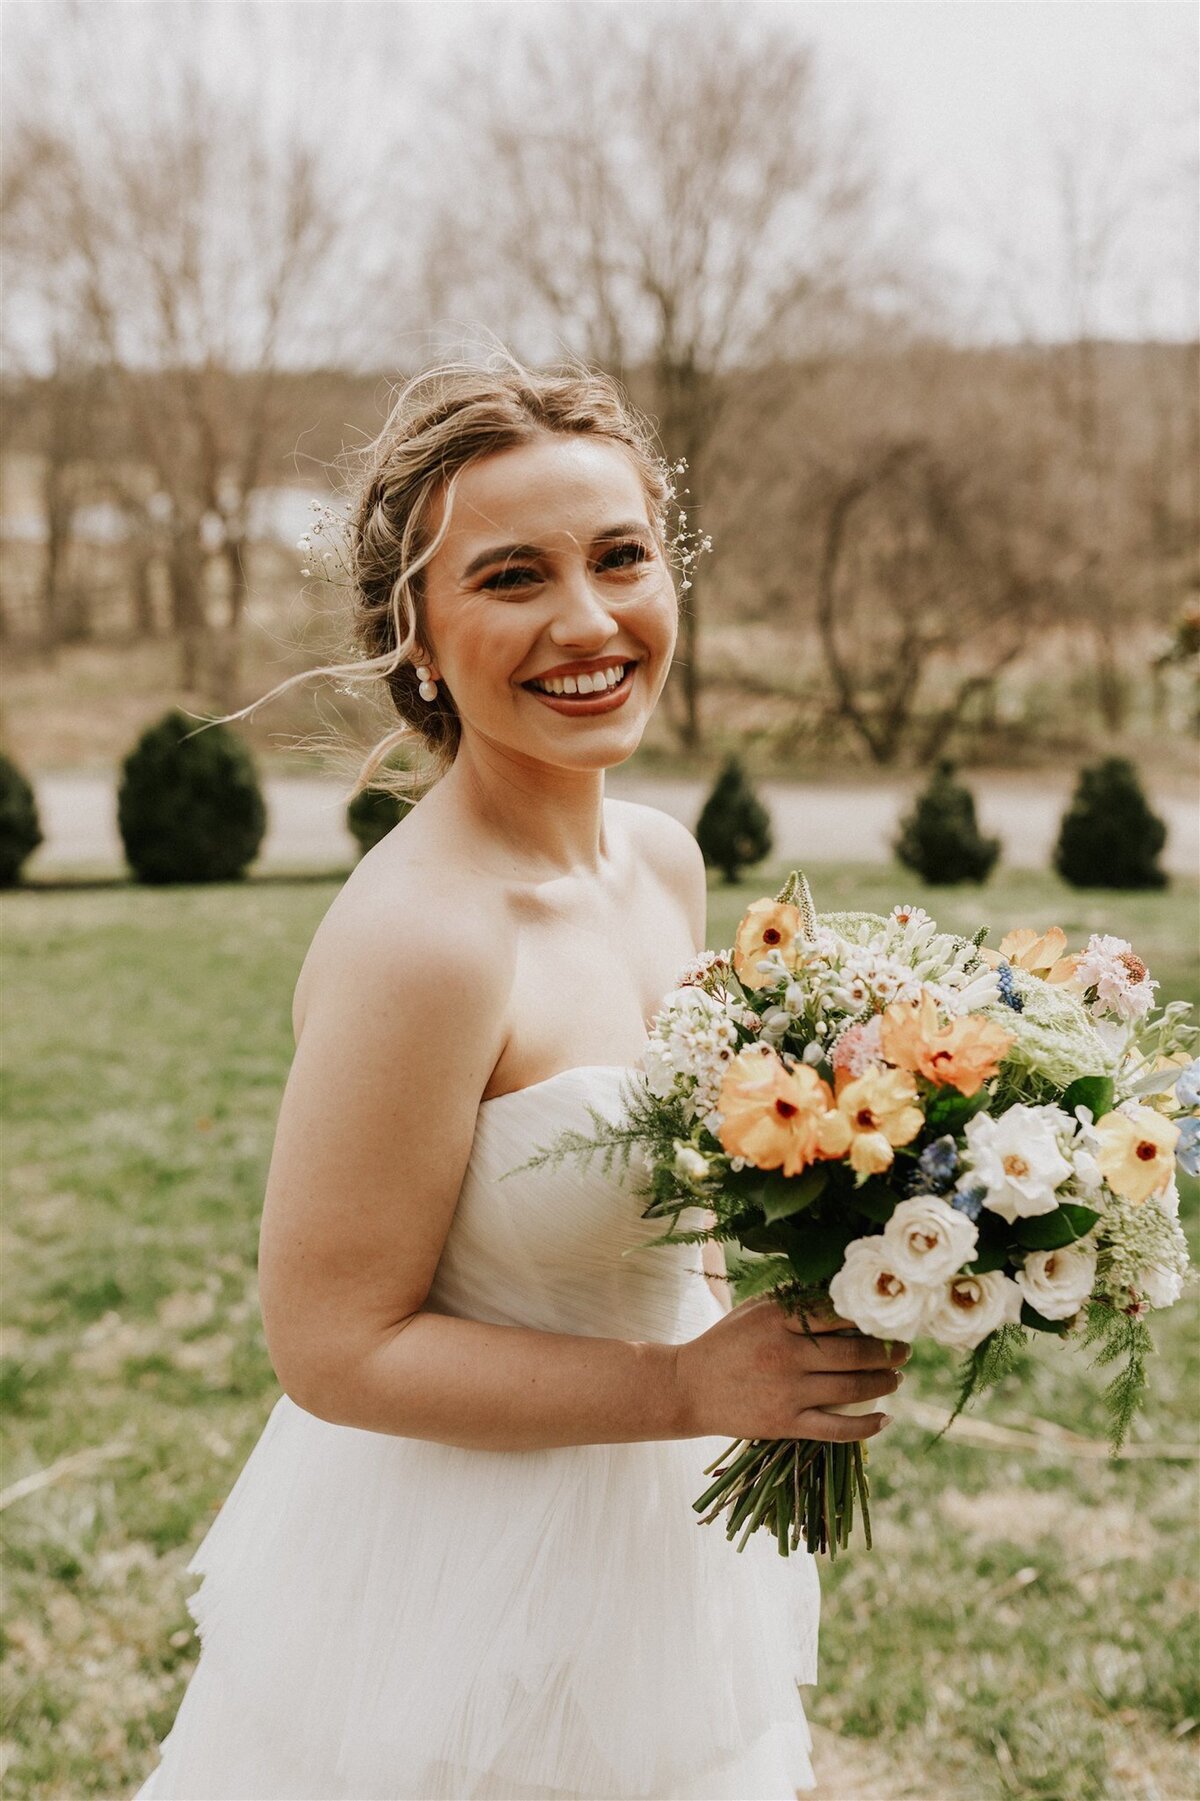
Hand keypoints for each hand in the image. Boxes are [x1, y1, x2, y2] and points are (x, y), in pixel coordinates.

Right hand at [673, 1294, 906, 1441]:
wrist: (689, 1387)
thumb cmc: (727, 1342)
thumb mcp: (755, 1310)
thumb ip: (794, 1303)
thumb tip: (843, 1296)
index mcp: (777, 1320)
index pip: (836, 1313)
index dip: (869, 1316)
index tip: (890, 1317)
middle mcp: (785, 1355)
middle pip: (852, 1352)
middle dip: (887, 1351)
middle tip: (905, 1349)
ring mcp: (786, 1392)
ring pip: (851, 1388)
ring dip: (883, 1383)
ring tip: (897, 1377)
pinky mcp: (785, 1423)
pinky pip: (835, 1429)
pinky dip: (865, 1426)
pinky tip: (884, 1419)